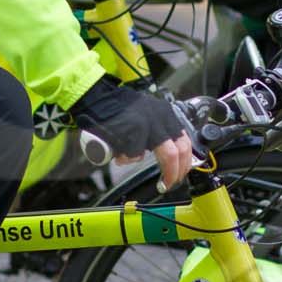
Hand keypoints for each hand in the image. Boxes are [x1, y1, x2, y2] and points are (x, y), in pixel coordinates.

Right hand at [67, 77, 194, 186]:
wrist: (97, 98)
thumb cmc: (118, 111)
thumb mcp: (147, 118)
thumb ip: (159, 133)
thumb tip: (169, 160)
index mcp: (166, 114)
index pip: (185, 143)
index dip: (184, 164)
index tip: (178, 175)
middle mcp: (160, 116)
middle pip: (176, 151)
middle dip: (172, 172)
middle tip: (167, 183)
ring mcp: (147, 122)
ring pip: (150, 153)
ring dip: (136, 160)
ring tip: (124, 157)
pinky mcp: (133, 127)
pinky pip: (134, 153)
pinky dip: (125, 157)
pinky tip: (116, 150)